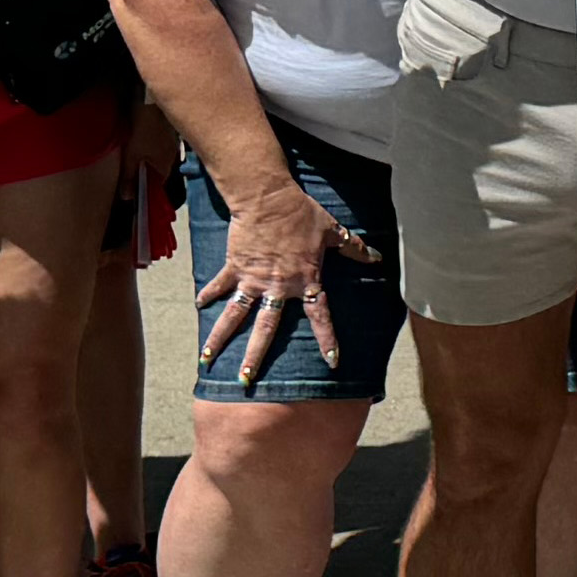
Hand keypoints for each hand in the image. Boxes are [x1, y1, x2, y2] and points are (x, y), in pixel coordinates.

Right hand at [195, 169, 342, 389]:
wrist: (268, 197)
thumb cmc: (302, 213)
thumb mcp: (333, 231)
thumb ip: (354, 249)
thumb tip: (378, 257)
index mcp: (305, 280)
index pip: (319, 315)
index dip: (327, 338)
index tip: (332, 360)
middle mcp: (277, 286)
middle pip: (266, 328)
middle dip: (255, 355)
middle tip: (247, 380)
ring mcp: (253, 279)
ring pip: (235, 315)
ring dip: (221, 337)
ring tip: (207, 359)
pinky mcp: (235, 267)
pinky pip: (220, 285)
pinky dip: (208, 294)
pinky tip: (198, 307)